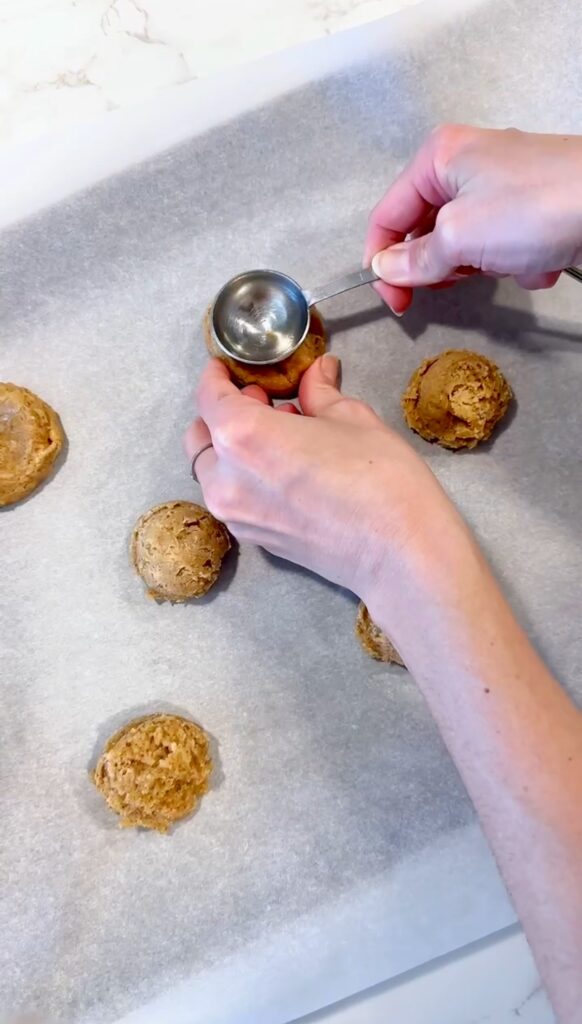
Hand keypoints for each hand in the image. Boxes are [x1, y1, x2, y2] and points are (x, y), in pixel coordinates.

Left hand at [184, 355, 456, 606]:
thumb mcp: (351, 418)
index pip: (209, 398)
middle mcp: (227, 479)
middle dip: (223, 415)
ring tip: (281, 436)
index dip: (216, 377)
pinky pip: (235, 499)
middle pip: (201, 438)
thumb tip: (317, 372)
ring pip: (215, 473)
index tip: (226, 369)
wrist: (399, 552)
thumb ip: (320, 393)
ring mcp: (238, 516)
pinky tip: (287, 469)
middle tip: (261, 401)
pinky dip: (247, 478)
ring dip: (234, 450)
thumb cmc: (379, 479)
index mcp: (243, 436)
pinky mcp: (256, 540)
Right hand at [365, 125, 581, 310]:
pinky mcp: (529, 207)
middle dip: (443, 265)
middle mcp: (465, 165)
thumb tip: (386, 269)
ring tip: (508, 261)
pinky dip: (516, 263)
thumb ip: (415, 260)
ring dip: (484, 265)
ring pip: (465, 244)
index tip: (395, 301)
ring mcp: (500, 186)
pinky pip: (502, 246)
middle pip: (424, 232)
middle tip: (456, 281)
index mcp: (438, 159)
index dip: (383, 262)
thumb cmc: (535, 207)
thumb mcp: (459, 238)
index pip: (387, 216)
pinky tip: (538, 260)